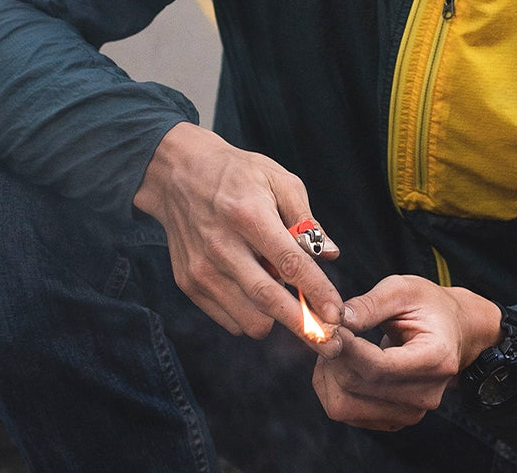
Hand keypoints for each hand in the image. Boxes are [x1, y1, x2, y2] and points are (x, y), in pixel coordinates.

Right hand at [132, 121, 341, 348]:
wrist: (179, 174)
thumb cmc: (238, 174)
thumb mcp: (279, 180)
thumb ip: (306, 220)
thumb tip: (331, 254)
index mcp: (249, 215)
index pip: (290, 263)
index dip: (316, 292)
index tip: (338, 314)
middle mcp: (222, 247)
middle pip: (268, 300)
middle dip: (304, 327)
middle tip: (332, 343)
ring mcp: (201, 269)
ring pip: (250, 319)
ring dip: (277, 318)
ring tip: (287, 294)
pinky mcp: (189, 284)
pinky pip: (230, 319)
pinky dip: (251, 314)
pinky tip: (257, 288)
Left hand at [312, 274, 501, 429]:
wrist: (453, 332)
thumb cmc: (429, 306)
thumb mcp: (404, 289)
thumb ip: (371, 304)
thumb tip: (338, 319)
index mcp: (435, 358)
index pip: (379, 366)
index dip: (347, 348)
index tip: (329, 327)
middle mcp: (425, 393)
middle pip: (358, 386)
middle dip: (334, 357)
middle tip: (328, 330)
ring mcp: (410, 412)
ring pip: (345, 407)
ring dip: (328, 376)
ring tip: (334, 346)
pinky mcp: (393, 420)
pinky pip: (347, 413)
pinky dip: (333, 388)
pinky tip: (341, 362)